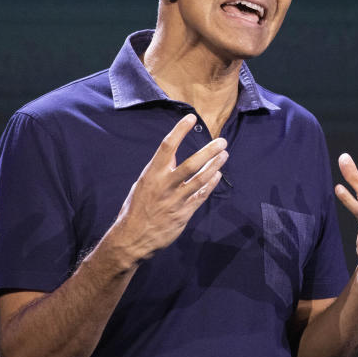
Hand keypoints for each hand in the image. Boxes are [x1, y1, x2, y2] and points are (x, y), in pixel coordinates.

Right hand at [107, 114, 226, 266]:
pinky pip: (201, 195)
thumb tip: (171, 156)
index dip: (179, 131)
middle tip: (222, 141)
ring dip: (214, 165)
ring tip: (224, 155)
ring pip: (200, 179)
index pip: (166, 147)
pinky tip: (217, 174)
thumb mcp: (142, 185)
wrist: (132, 239)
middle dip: (208, 151)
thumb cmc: (136, 209)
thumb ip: (158, 171)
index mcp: (152, 174)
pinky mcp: (184, 213)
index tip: (191, 117)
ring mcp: (176, 200)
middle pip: (191, 164)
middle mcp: (165, 185)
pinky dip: (211, 184)